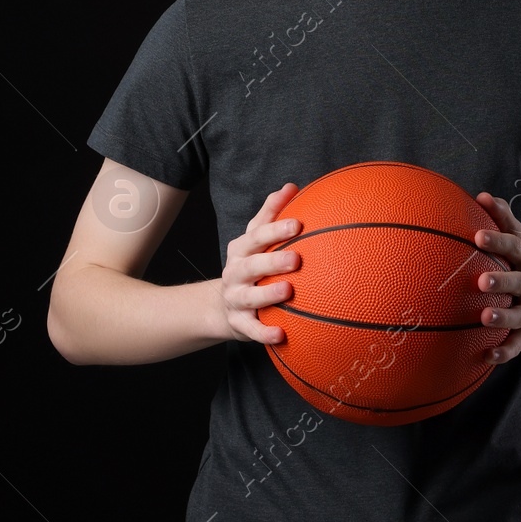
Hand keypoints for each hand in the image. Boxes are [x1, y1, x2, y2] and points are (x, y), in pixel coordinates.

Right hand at [218, 183, 301, 344]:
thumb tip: (291, 186)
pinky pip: (251, 330)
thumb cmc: (250, 264)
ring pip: (249, 297)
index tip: (297, 224)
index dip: (275, 229)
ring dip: (268, 295)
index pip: (257, 236)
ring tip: (288, 291)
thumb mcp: (255, 238)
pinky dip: (264, 333)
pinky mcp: (238, 324)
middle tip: (296, 258)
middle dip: (272, 261)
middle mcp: (235, 273)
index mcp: (241, 249)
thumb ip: (271, 213)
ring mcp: (235, 299)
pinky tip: (281, 335)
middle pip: (251, 265)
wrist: (223, 305)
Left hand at [474, 190, 520, 363]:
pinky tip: (487, 357)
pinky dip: (505, 352)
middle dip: (503, 280)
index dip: (498, 240)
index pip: (515, 245)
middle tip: (481, 281)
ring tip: (485, 317)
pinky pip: (518, 344)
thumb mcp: (517, 243)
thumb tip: (482, 195)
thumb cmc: (520, 265)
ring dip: (504, 316)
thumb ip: (503, 220)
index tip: (478, 236)